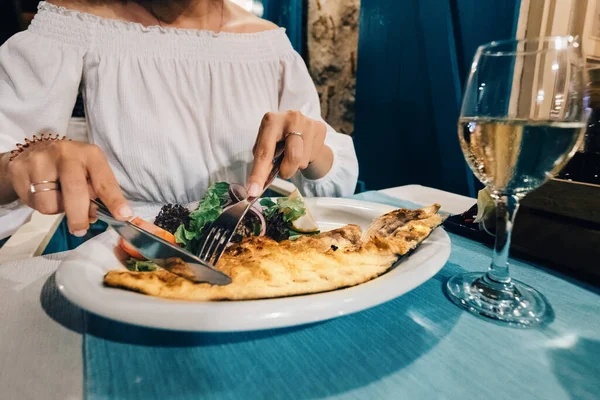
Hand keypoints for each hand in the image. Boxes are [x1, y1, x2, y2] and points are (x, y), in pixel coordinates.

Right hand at [4, 137, 130, 235]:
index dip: (114, 200)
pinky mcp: (20, 169)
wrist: (34, 153)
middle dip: (79, 216)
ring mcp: (41, 160)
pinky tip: (42, 192)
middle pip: (75, 191)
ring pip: (50, 202)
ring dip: (57, 209)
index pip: (104, 181)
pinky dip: (40, 205)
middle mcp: (67, 153)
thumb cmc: (71, 168)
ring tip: (58, 198)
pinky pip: (33, 202)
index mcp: (90, 154)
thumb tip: (95, 215)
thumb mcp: (89, 174)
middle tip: (80, 229)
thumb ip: (96, 193)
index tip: (123, 216)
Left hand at [247, 110, 331, 195]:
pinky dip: (306, 158)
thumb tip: (255, 188)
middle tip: (283, 173)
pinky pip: (313, 156)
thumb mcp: (267, 145)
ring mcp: (308, 122)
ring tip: (293, 154)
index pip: (265, 152)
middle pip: (294, 156)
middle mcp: (291, 118)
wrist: (300, 127)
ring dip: (296, 165)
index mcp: (271, 120)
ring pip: (303, 160)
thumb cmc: (279, 138)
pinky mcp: (320, 128)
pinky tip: (304, 149)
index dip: (258, 174)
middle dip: (287, 171)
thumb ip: (263, 162)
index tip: (253, 191)